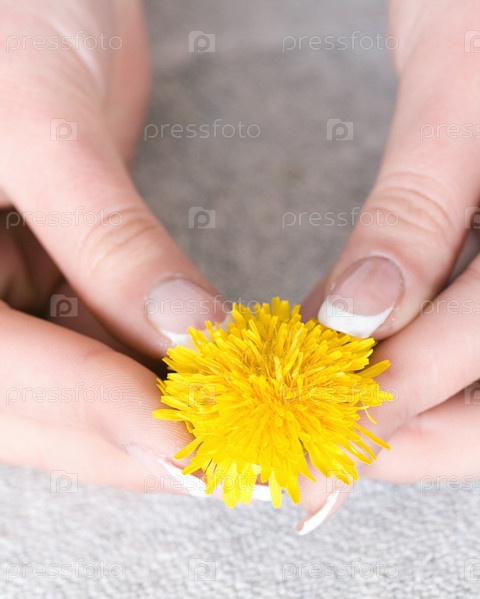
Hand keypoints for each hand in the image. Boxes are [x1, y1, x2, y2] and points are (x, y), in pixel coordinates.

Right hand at [0, 0, 226, 490]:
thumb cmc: (6, 16)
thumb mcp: (43, 121)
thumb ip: (107, 235)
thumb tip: (186, 330)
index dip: (91, 407)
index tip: (180, 441)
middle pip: (32, 404)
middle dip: (125, 436)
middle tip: (213, 462)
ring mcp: (2, 299)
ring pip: (68, 389)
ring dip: (143, 417)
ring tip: (219, 436)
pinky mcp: (46, 284)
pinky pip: (94, 350)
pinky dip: (147, 374)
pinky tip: (197, 383)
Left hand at [297, 0, 479, 531]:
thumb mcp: (459, 88)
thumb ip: (417, 211)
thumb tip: (361, 315)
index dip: (407, 410)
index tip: (324, 435)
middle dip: (404, 427)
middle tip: (319, 442)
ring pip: (478, 374)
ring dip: (398, 395)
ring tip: (322, 401)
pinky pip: (461, 320)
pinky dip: (403, 343)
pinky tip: (346, 345)